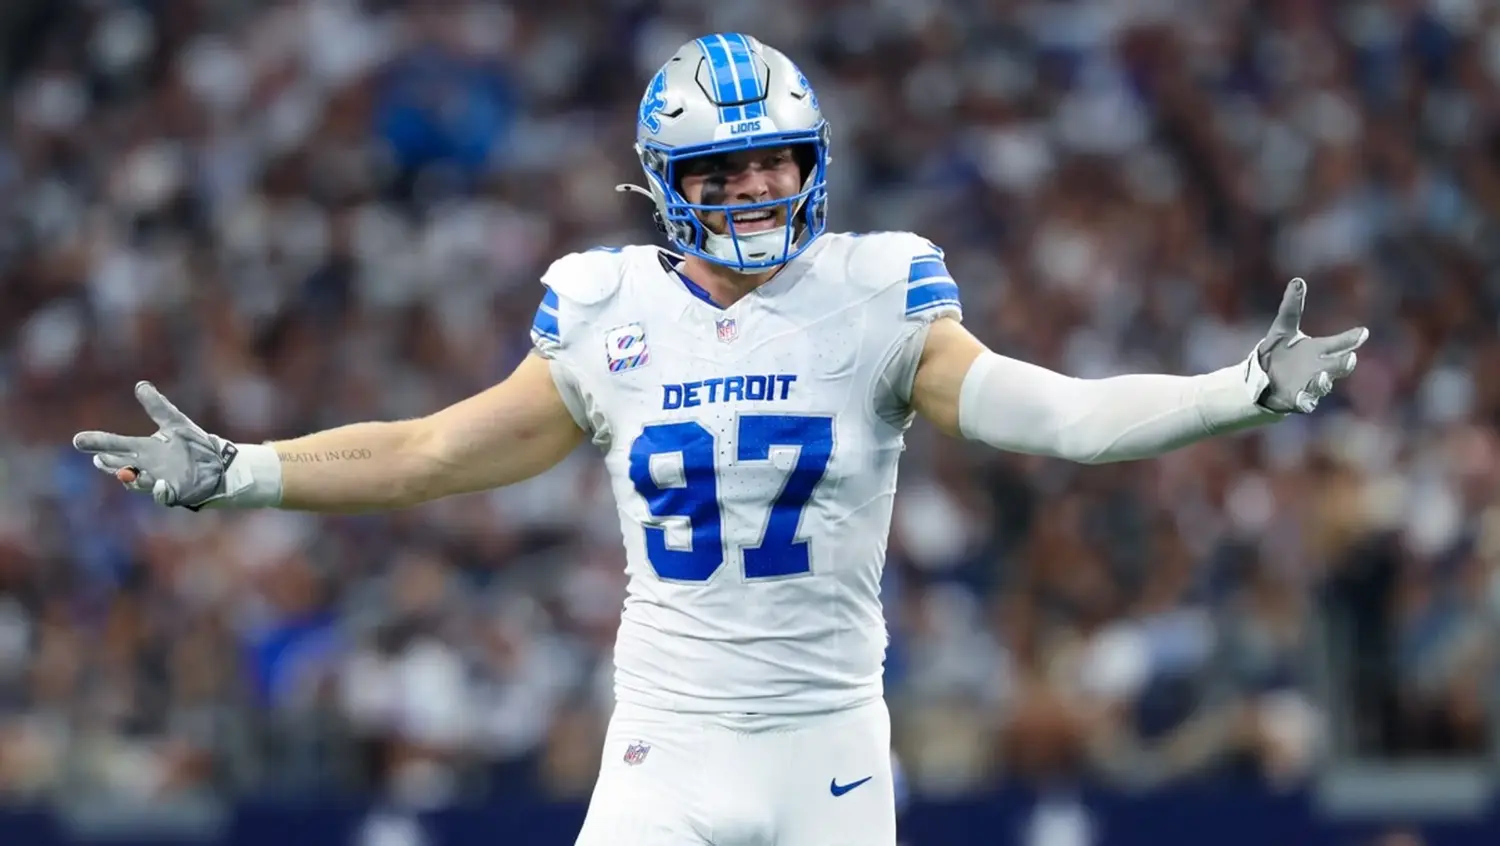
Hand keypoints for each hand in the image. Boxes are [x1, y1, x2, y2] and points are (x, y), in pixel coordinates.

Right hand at [72, 381, 239, 509]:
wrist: (220, 463)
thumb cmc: (194, 445)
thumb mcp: (176, 423)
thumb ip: (158, 407)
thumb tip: (141, 385)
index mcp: (144, 450)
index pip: (115, 446)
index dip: (98, 443)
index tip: (79, 440)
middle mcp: (147, 467)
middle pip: (120, 467)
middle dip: (110, 464)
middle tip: (100, 459)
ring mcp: (159, 481)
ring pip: (138, 484)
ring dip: (133, 479)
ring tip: (127, 473)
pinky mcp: (176, 492)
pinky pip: (165, 496)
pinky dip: (161, 492)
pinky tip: (162, 486)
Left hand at [1254, 278, 1366, 413]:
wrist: (1259, 377)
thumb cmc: (1277, 353)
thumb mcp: (1282, 329)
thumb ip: (1291, 307)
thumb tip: (1297, 281)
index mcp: (1318, 350)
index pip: (1340, 343)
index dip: (1351, 338)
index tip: (1362, 332)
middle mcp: (1319, 368)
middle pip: (1338, 365)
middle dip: (1345, 362)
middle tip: (1350, 358)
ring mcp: (1310, 385)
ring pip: (1323, 385)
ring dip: (1324, 381)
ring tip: (1323, 375)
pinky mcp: (1297, 399)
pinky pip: (1305, 402)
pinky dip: (1306, 400)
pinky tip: (1303, 397)